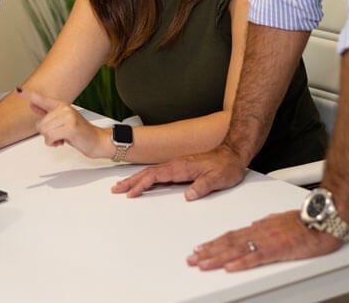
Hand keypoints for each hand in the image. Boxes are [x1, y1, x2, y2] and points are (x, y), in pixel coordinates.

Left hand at [18, 88, 108, 158]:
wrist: (97, 141)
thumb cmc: (79, 132)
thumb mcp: (63, 121)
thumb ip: (47, 114)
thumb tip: (33, 105)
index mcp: (61, 105)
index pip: (42, 99)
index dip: (29, 95)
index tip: (18, 90)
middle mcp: (64, 108)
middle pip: (40, 124)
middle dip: (47, 133)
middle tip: (59, 135)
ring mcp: (67, 116)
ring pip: (44, 131)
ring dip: (51, 139)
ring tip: (62, 138)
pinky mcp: (70, 127)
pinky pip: (50, 137)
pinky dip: (53, 143)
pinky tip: (63, 141)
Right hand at [111, 144, 245, 198]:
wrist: (233, 153)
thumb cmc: (226, 166)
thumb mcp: (218, 178)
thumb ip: (203, 186)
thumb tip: (188, 195)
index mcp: (181, 167)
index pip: (156, 176)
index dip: (142, 185)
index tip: (130, 193)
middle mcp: (176, 165)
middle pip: (148, 173)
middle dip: (131, 181)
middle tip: (116, 189)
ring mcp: (177, 166)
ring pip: (151, 173)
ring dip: (136, 179)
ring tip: (123, 186)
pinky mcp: (180, 169)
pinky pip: (158, 174)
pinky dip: (146, 178)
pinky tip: (142, 182)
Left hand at [187, 210, 341, 270]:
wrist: (319, 221)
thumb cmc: (302, 222)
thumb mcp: (277, 220)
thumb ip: (264, 224)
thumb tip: (252, 226)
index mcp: (257, 227)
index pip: (229, 236)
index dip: (213, 243)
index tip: (199, 248)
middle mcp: (257, 232)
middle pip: (227, 242)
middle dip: (208, 251)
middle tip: (192, 258)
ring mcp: (265, 241)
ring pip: (236, 249)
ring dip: (217, 257)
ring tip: (202, 263)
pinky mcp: (276, 249)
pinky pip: (255, 257)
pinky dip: (241, 262)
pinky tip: (229, 267)